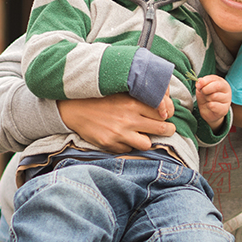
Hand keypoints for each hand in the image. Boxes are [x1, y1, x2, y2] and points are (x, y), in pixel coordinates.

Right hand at [56, 95, 174, 153]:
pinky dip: (128, 145)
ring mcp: (119, 133)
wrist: (74, 108)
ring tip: (142, 135)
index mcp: (133, 102)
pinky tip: (122, 137)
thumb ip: (140, 97)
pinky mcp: (110, 144)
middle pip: (162, 129)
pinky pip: (128, 149)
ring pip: (147, 144)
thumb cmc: (100, 99)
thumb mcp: (121, 92)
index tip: (166, 116)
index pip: (162, 112)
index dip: (167, 116)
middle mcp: (128, 118)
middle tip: (168, 129)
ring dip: (146, 140)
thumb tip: (163, 105)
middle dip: (168, 130)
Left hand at [195, 75, 231, 129]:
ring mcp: (227, 99)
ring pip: (214, 96)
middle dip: (205, 90)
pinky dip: (208, 106)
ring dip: (207, 98)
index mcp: (221, 82)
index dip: (204, 82)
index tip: (198, 86)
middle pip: (217, 86)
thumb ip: (201, 83)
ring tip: (207, 100)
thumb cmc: (206, 98)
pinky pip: (213, 105)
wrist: (208, 111)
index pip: (213, 78)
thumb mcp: (202, 88)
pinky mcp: (224, 109)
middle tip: (203, 93)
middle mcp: (226, 89)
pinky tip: (210, 106)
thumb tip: (200, 81)